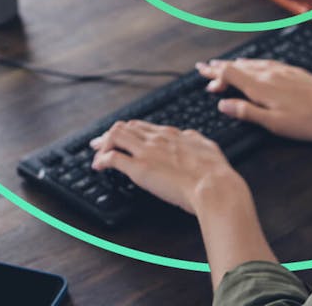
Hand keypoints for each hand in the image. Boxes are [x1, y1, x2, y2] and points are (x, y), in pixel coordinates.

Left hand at [90, 120, 242, 214]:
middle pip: (125, 127)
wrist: (214, 186)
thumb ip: (195, 140)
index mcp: (172, 134)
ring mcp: (147, 151)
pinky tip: (98, 166)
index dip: (129, 131)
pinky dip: (102, 160)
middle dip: (110, 135)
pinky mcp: (139, 168)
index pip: (143, 126)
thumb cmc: (215, 172)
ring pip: (116, 136)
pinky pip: (113, 158)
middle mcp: (157, 138)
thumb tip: (190, 137)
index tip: (123, 136)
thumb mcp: (207, 146)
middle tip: (101, 143)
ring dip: (103, 144)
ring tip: (96, 153)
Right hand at [197, 58, 311, 140]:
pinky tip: (255, 66)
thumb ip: (247, 112)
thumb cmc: (309, 120)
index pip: (230, 73)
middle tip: (206, 68)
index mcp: (260, 87)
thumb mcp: (274, 123)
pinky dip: (252, 63)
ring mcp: (281, 70)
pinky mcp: (292, 71)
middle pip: (238, 66)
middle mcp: (268, 74)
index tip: (201, 71)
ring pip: (251, 63)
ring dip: (235, 65)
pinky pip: (265, 63)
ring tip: (224, 66)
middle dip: (220, 67)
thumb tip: (223, 104)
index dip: (214, 73)